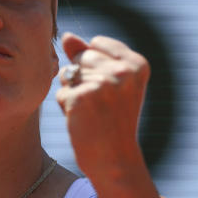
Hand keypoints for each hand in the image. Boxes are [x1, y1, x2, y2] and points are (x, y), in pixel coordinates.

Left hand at [55, 32, 149, 179]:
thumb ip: (89, 55)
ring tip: (92, 112)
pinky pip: (60, 92)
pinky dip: (66, 107)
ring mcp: (102, 83)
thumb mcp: (110, 84)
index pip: (97, 43)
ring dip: (72, 93)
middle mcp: (123, 70)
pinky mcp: (81, 97)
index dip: (95, 66)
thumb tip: (67, 35)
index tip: (111, 92)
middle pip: (81, 57)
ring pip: (67, 73)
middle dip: (82, 79)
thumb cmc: (112, 122)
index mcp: (137, 63)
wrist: (115, 161)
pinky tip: (82, 120)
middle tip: (101, 106)